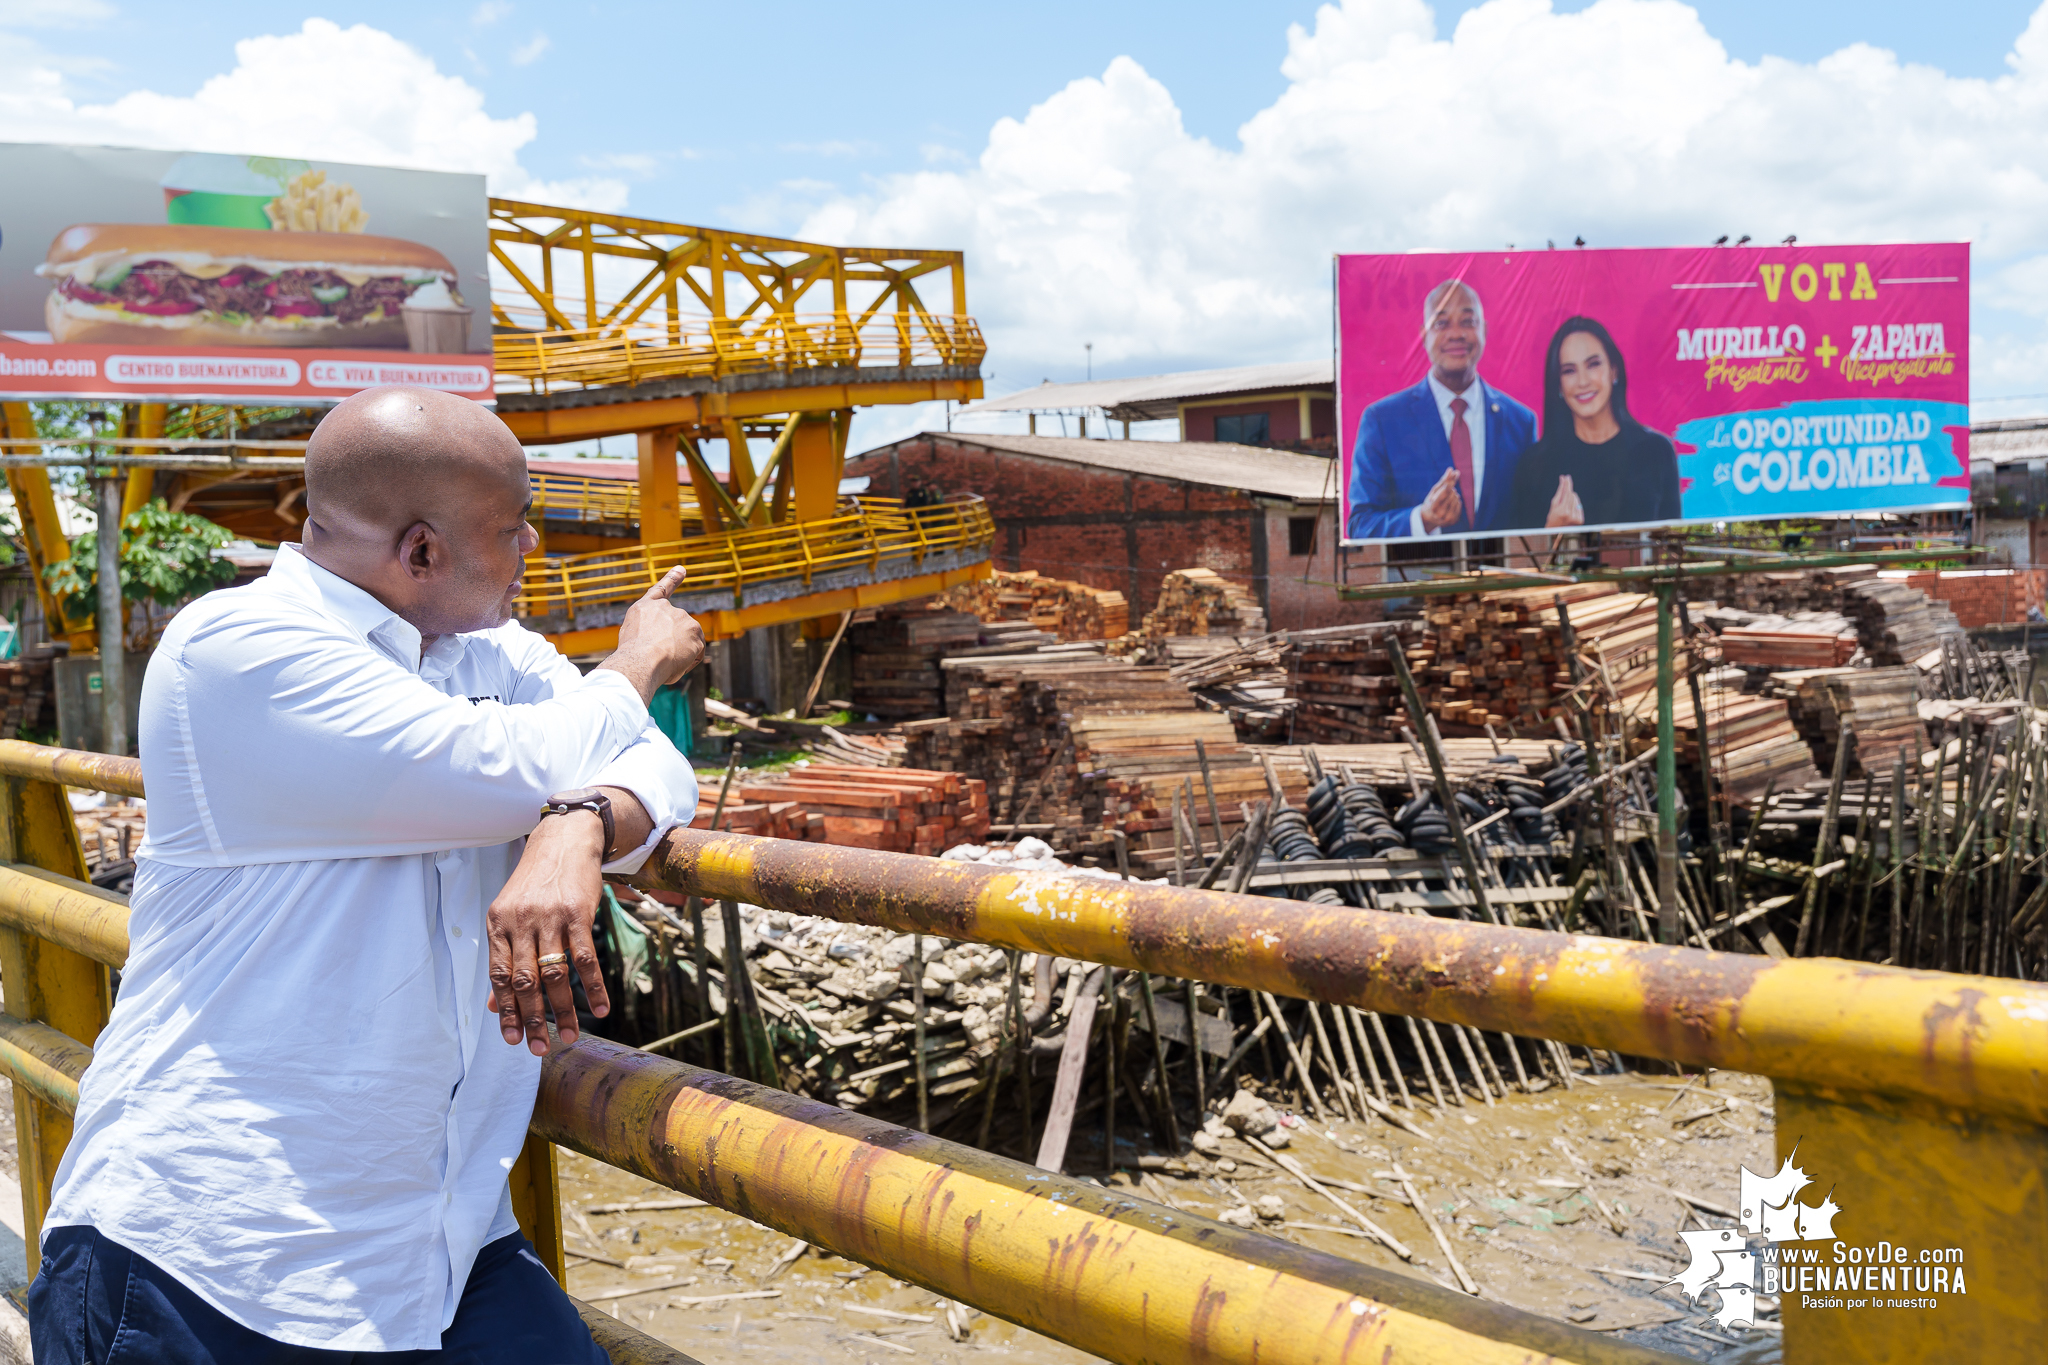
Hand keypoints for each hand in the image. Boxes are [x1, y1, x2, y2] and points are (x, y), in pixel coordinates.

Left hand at [487, 809, 610, 1054]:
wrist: (563, 841)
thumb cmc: (535, 883)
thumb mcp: (509, 915)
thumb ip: (503, 959)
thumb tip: (494, 1005)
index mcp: (498, 925)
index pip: (499, 977)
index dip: (506, 1011)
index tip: (513, 1040)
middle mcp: (520, 922)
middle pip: (525, 981)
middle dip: (533, 1019)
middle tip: (540, 1049)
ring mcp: (550, 918)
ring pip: (555, 974)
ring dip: (563, 1010)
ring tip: (571, 1036)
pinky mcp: (578, 913)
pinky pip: (585, 958)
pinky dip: (593, 986)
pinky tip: (600, 1008)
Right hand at [601, 564, 704, 702]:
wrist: (641, 658)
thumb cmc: (632, 655)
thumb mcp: (633, 639)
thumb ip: (650, 634)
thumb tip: (666, 645)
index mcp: (646, 607)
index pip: (661, 590)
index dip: (672, 579)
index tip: (682, 569)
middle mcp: (666, 608)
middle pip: (675, 631)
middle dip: (671, 646)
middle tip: (656, 657)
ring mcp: (683, 618)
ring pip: (686, 642)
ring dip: (679, 654)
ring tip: (663, 660)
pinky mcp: (695, 631)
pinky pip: (696, 653)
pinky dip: (688, 662)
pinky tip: (674, 663)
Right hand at [1418, 467, 1462, 530]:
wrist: (1429, 518)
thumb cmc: (1431, 501)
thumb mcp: (1434, 491)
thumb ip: (1443, 481)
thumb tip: (1451, 469)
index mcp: (1433, 506)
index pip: (1445, 492)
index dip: (1450, 482)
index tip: (1454, 472)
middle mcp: (1440, 514)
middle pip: (1452, 493)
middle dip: (1449, 489)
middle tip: (1443, 493)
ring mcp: (1448, 518)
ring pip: (1456, 497)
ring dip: (1453, 495)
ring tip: (1445, 499)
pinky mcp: (1453, 520)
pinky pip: (1459, 503)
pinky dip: (1456, 501)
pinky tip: (1450, 504)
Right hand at [1545, 475, 1584, 527]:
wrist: (1556, 532)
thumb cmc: (1553, 517)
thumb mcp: (1553, 505)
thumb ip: (1560, 492)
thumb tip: (1564, 480)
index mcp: (1562, 510)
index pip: (1567, 493)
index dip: (1567, 484)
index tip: (1567, 477)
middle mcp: (1570, 514)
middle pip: (1572, 495)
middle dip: (1568, 491)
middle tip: (1565, 488)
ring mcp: (1576, 518)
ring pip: (1576, 500)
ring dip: (1572, 498)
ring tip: (1565, 505)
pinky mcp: (1580, 520)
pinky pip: (1579, 507)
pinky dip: (1575, 505)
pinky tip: (1570, 509)